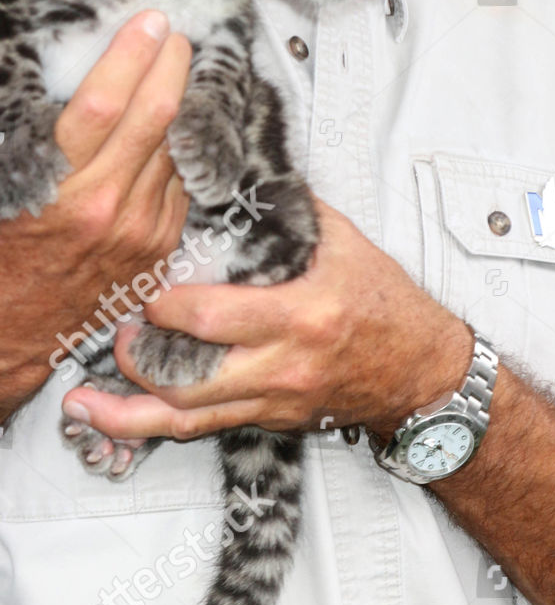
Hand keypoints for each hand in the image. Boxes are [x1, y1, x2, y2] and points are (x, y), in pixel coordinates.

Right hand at [0, 10, 190, 422]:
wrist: (9, 331)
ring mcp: (140, 228)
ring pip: (176, 146)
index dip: (131, 54)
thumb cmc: (0, 249)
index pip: (107, 103)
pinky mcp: (158, 246)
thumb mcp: (2, 185)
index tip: (147, 22)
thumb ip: (31, 135)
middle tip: (176, 36)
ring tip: (179, 69)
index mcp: (59, 186)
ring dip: (184, 103)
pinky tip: (178, 125)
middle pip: (157, 116)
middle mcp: (106, 205)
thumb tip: (62, 84)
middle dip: (172, 65)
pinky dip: (181, 148)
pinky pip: (181, 182)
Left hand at [61, 199, 471, 442]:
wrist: (421, 369)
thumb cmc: (386, 303)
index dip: (167, 309)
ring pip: (187, 419)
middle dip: (138, 360)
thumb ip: (292, 212)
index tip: (145, 291)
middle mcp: (283, 365)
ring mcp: (274, 400)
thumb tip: (243, 174)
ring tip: (85, 400)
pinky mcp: (271, 420)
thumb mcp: (345, 244)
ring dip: (129, 412)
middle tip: (115, 333)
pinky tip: (122, 421)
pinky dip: (158, 428)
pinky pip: (205, 430)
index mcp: (301, 315)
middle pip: (189, 378)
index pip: (215, 318)